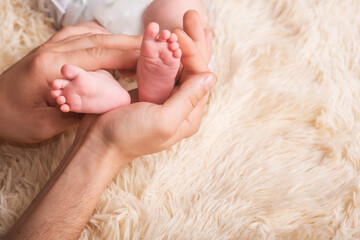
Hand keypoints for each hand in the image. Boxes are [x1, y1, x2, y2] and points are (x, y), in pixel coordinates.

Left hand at [0, 23, 141, 142]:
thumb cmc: (11, 119)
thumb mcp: (44, 127)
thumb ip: (77, 112)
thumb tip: (106, 103)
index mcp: (51, 68)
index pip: (99, 55)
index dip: (128, 55)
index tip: (151, 58)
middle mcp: (52, 50)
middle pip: (100, 39)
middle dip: (131, 43)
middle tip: (158, 46)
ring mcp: (51, 46)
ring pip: (92, 34)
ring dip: (118, 40)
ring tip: (140, 50)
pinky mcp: (51, 47)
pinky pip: (81, 33)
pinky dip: (101, 36)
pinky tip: (111, 45)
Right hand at [77, 11, 215, 170]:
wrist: (98, 143)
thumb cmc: (129, 136)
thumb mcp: (163, 120)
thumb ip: (188, 99)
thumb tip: (211, 76)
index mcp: (189, 114)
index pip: (198, 76)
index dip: (192, 52)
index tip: (177, 34)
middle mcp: (181, 105)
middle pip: (192, 67)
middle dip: (193, 40)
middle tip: (191, 15)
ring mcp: (165, 97)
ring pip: (178, 64)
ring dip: (182, 42)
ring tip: (187, 19)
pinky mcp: (149, 92)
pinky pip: (161, 67)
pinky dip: (165, 50)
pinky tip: (168, 37)